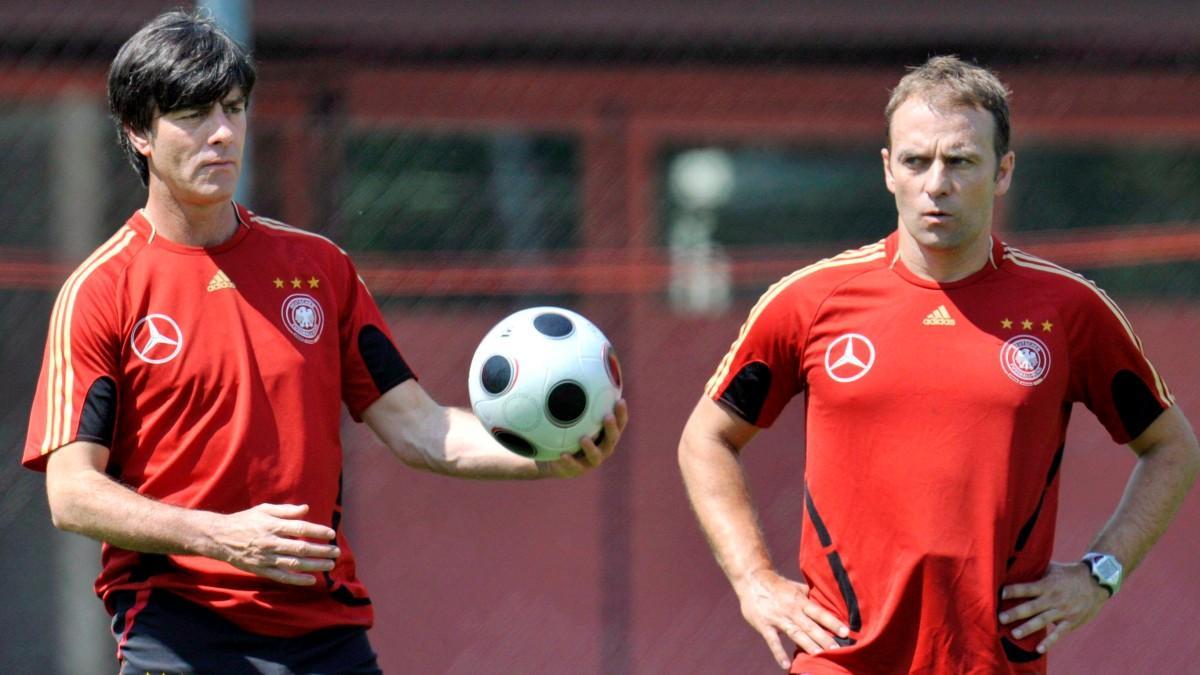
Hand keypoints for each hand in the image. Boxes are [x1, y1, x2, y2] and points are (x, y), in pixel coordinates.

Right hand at [208, 503, 340, 585]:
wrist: (219, 537)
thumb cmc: (245, 520)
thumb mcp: (264, 509)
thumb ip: (286, 510)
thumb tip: (306, 509)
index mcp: (272, 525)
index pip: (300, 528)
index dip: (317, 531)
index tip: (331, 534)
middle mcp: (270, 542)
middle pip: (301, 548)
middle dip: (321, 550)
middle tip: (336, 552)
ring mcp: (265, 558)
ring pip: (294, 564)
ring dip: (314, 565)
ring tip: (330, 565)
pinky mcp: (261, 570)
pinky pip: (282, 577)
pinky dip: (297, 579)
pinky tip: (312, 580)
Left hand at [539, 399, 627, 477]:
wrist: (548, 457)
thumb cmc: (561, 431)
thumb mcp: (565, 414)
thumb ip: (571, 397)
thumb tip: (571, 366)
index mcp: (604, 433)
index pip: (618, 422)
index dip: (621, 413)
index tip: (619, 400)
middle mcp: (601, 447)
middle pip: (611, 438)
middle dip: (612, 428)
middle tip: (607, 417)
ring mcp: (589, 461)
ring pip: (595, 456)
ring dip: (591, 447)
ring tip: (584, 438)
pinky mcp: (575, 471)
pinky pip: (573, 466)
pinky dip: (569, 461)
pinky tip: (562, 455)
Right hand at [735, 568, 849, 669]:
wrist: (751, 579)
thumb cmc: (778, 585)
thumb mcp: (796, 587)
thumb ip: (811, 597)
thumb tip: (830, 602)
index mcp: (800, 600)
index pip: (819, 612)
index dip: (832, 622)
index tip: (846, 632)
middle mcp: (791, 610)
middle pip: (810, 626)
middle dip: (824, 638)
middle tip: (838, 649)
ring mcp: (777, 618)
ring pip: (795, 633)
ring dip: (807, 645)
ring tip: (820, 655)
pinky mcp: (764, 625)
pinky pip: (773, 641)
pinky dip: (779, 653)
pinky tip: (786, 665)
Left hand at [999, 561, 1109, 654]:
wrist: (1097, 582)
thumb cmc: (1068, 574)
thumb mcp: (1052, 568)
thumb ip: (1035, 569)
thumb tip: (1013, 563)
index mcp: (1047, 584)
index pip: (1027, 588)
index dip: (1014, 591)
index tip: (1000, 594)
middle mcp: (1053, 598)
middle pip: (1032, 607)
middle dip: (1016, 613)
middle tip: (1000, 618)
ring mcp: (1063, 611)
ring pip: (1042, 621)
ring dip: (1028, 628)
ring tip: (1014, 634)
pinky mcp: (1071, 621)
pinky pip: (1059, 633)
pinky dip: (1049, 642)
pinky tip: (1038, 649)